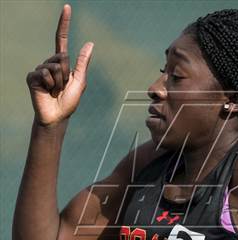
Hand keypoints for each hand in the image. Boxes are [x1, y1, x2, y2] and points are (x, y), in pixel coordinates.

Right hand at [26, 4, 93, 126]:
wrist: (57, 116)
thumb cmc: (69, 101)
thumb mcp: (80, 81)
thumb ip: (82, 63)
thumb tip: (90, 43)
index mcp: (62, 63)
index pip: (62, 39)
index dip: (64, 24)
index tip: (67, 7)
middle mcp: (50, 63)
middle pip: (62, 57)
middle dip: (67, 74)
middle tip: (63, 87)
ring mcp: (40, 69)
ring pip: (54, 66)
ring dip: (59, 81)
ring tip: (55, 90)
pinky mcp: (32, 77)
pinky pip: (44, 73)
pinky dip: (49, 84)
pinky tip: (47, 91)